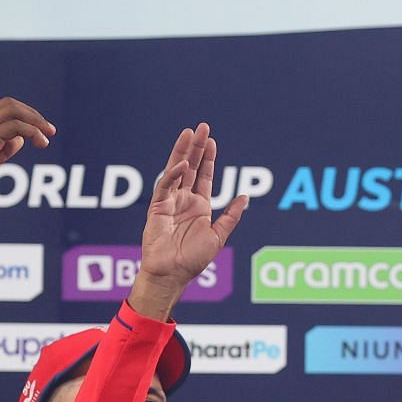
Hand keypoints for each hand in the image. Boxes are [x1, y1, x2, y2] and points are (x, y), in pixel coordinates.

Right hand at [0, 98, 55, 221]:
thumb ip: (3, 148)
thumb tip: (21, 139)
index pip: (4, 109)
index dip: (25, 115)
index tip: (42, 130)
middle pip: (9, 104)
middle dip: (33, 114)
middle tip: (50, 130)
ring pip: (13, 111)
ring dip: (36, 121)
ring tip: (48, 137)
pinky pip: (14, 127)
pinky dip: (32, 132)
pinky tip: (40, 143)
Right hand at [134, 123, 248, 319]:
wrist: (173, 275)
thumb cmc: (193, 260)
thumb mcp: (219, 236)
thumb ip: (231, 217)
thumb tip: (245, 197)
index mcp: (198, 206)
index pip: (203, 176)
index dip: (208, 158)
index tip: (212, 141)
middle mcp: (183, 200)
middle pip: (190, 167)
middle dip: (196, 147)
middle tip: (202, 127)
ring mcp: (169, 202)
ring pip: (175, 170)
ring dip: (182, 152)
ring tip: (189, 133)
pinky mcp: (156, 208)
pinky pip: (164, 187)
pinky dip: (173, 175)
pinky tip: (182, 165)